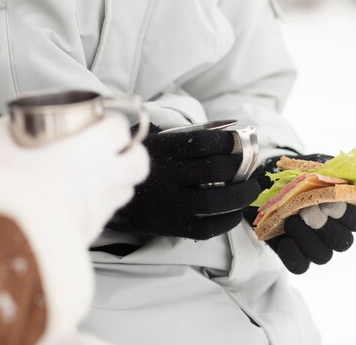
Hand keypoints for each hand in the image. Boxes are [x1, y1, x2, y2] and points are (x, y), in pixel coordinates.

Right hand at [0, 115, 148, 243]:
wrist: (14, 235)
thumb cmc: (10, 189)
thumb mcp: (2, 148)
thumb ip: (8, 132)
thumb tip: (9, 125)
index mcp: (89, 150)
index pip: (119, 128)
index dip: (114, 121)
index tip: (103, 121)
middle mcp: (105, 176)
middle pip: (139, 160)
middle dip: (133, 152)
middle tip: (117, 149)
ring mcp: (103, 204)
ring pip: (128, 189)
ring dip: (120, 180)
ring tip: (101, 175)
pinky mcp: (96, 228)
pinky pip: (108, 213)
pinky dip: (102, 205)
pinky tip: (84, 201)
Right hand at [106, 124, 259, 239]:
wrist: (104, 192)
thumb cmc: (145, 162)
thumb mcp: (159, 140)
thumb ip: (191, 135)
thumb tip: (233, 128)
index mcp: (164, 149)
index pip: (205, 142)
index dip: (230, 142)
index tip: (240, 142)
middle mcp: (167, 175)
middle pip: (215, 171)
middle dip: (241, 168)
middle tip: (250, 168)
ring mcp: (169, 203)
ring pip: (214, 200)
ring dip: (241, 195)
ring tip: (250, 189)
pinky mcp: (171, 226)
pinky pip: (206, 227)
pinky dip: (227, 221)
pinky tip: (235, 212)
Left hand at [246, 154, 355, 273]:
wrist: (270, 188)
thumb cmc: (298, 177)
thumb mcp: (314, 167)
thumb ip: (330, 168)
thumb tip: (345, 167)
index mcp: (345, 212)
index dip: (346, 214)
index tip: (328, 201)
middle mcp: (336, 233)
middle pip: (343, 242)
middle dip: (325, 226)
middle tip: (307, 210)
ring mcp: (318, 247)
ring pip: (323, 255)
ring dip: (307, 238)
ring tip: (291, 221)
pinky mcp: (299, 257)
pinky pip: (301, 265)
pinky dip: (292, 253)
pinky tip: (284, 239)